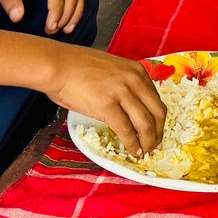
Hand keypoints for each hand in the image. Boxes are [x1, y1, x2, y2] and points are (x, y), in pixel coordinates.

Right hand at [41, 45, 165, 156]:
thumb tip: (131, 105)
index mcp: (137, 70)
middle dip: (158, 132)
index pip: (157, 99)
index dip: (159, 119)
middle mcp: (134, 80)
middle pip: (158, 112)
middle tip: (155, 145)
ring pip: (146, 123)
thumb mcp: (112, 69)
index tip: (157, 130)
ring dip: (148, 141)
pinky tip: (133, 151)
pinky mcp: (108, 106)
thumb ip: (125, 83)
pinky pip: (126, 130)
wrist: (58, 66)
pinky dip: (132, 143)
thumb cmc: (78, 67)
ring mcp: (122, 92)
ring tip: (144, 151)